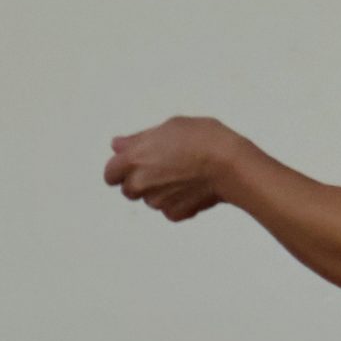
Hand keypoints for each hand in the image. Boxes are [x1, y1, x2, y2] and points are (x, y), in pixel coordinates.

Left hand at [104, 117, 232, 222]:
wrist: (230, 165)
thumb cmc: (203, 140)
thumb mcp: (169, 127)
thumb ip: (139, 139)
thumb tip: (117, 145)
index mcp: (133, 159)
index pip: (110, 173)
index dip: (121, 169)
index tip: (135, 164)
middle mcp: (140, 183)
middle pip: (128, 189)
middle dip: (140, 181)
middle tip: (164, 167)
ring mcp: (157, 201)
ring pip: (151, 200)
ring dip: (160, 191)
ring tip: (184, 174)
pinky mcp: (175, 213)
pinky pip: (169, 210)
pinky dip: (177, 202)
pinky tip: (192, 187)